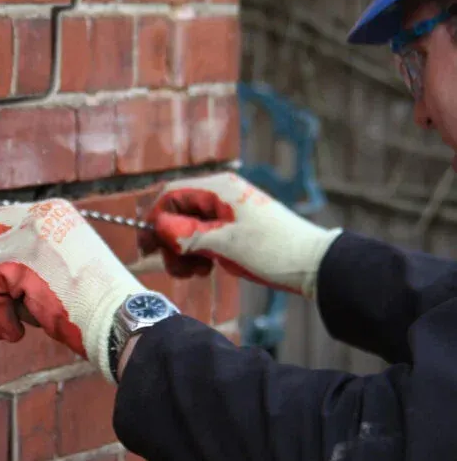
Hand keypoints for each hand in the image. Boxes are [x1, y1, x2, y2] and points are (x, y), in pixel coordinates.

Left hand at [0, 199, 145, 380]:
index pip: (0, 220)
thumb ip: (31, 258)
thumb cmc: (97, 303)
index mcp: (53, 213)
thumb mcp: (63, 264)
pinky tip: (15, 332)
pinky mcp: (19, 262)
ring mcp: (28, 237)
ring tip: (9, 327)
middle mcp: (39, 216)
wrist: (120, 319)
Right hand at [141, 172, 341, 298]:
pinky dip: (198, 251)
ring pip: (189, 225)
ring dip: (184, 250)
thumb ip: (188, 233)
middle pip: (178, 211)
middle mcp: (220, 194)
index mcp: (219, 188)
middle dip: (171, 240)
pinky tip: (207, 268)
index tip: (146, 247)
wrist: (314, 264)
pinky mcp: (234, 226)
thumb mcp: (225, 243)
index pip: (171, 194)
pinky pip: (204, 234)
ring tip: (196, 272)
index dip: (154, 219)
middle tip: (177, 268)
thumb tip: (158, 228)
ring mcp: (228, 210)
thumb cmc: (273, 249)